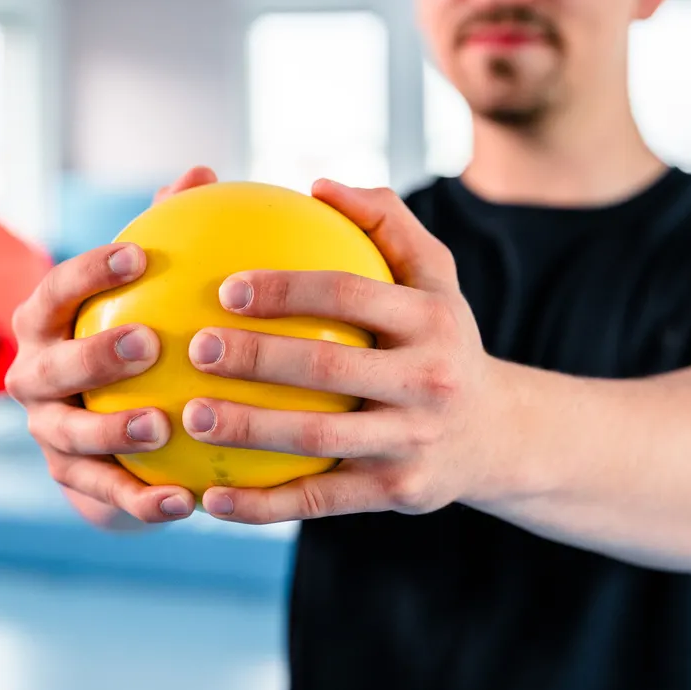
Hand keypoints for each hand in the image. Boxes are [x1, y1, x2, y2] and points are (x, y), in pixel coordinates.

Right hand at [5, 166, 217, 523]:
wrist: (115, 421)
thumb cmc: (137, 328)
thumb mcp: (145, 285)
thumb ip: (165, 233)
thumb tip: (200, 173)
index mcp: (46, 322)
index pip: (57, 289)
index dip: (91, 270)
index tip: (141, 254)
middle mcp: (34, 377)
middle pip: (50, 368)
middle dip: (92, 356)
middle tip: (147, 342)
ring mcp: (48, 433)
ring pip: (70, 437)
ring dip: (113, 432)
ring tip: (160, 425)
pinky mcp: (72, 482)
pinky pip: (104, 495)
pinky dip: (140, 501)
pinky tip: (186, 503)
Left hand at [179, 179, 513, 523]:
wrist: (499, 434)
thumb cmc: (442, 336)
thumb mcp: (434, 274)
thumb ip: (384, 221)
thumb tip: (319, 183)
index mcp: (431, 320)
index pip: (351, 295)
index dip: (288, 290)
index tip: (226, 287)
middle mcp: (427, 381)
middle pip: (330, 369)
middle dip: (257, 359)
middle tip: (194, 347)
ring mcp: (413, 442)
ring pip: (320, 442)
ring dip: (250, 432)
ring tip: (190, 417)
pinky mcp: (396, 492)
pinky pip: (320, 501)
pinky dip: (264, 506)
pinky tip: (212, 499)